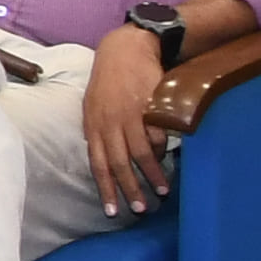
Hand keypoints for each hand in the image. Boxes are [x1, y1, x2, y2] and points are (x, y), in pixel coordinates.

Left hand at [80, 28, 181, 215]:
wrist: (126, 49)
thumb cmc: (109, 82)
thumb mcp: (94, 106)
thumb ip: (99, 132)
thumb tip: (105, 160)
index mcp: (92, 125)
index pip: (97, 164)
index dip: (105, 188)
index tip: (112, 211)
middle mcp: (108, 122)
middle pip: (119, 163)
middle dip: (130, 188)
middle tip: (141, 209)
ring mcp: (129, 114)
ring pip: (140, 152)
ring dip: (152, 174)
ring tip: (162, 190)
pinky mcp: (148, 106)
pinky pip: (156, 133)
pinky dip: (162, 149)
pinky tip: (168, 160)